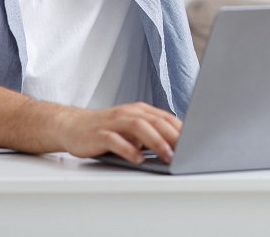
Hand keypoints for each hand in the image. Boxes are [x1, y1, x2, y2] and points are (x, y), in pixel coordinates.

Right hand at [58, 102, 181, 163]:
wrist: (72, 126)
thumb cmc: (107, 129)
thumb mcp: (131, 129)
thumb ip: (151, 133)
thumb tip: (177, 145)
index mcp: (139, 110)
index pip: (165, 117)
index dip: (181, 129)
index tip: (196, 141)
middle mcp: (128, 113)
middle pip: (155, 120)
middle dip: (172, 136)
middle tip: (186, 151)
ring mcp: (113, 122)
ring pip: (139, 127)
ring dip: (156, 141)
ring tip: (168, 155)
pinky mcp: (99, 134)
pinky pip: (116, 140)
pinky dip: (128, 149)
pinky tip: (138, 158)